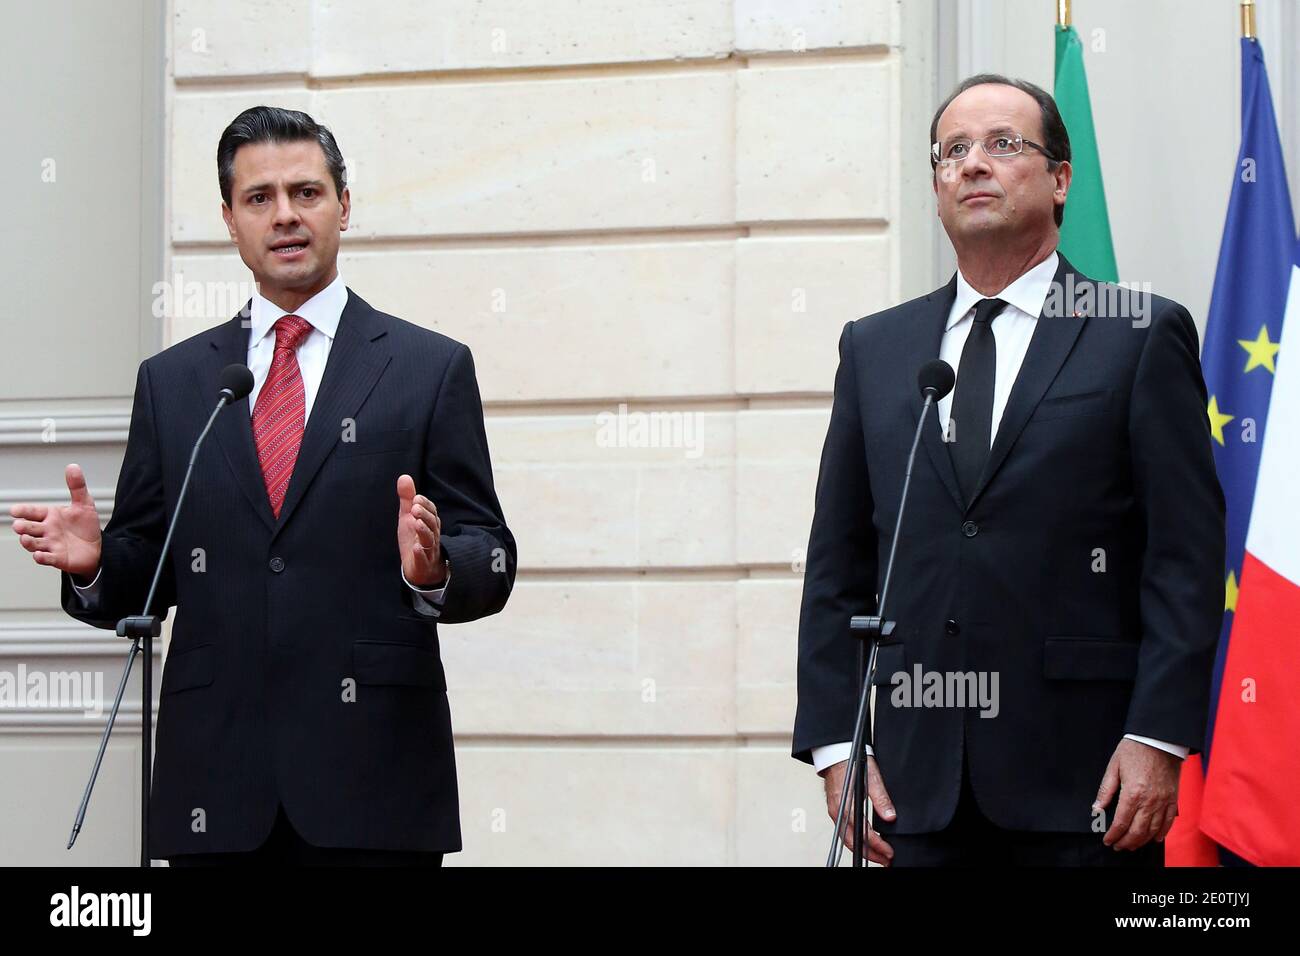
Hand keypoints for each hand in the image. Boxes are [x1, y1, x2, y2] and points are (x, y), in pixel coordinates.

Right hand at [10, 464, 102, 579]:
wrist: (96, 548)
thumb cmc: (85, 526)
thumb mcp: (84, 504)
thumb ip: (77, 487)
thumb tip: (73, 466)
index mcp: (50, 516)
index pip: (33, 512)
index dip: (24, 511)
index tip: (15, 510)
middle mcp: (47, 530)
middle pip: (29, 528)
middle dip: (23, 527)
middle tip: (19, 525)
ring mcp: (50, 545)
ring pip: (34, 544)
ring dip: (28, 542)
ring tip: (25, 539)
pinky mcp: (57, 558)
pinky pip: (47, 558)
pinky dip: (42, 557)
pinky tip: (39, 555)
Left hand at [397, 474, 445, 587]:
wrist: (422, 569)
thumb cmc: (415, 539)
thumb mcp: (408, 517)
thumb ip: (407, 499)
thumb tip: (404, 477)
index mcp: (430, 523)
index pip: (432, 511)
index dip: (425, 505)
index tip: (415, 498)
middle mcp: (432, 535)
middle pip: (432, 523)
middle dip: (425, 515)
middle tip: (414, 508)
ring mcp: (428, 550)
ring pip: (429, 539)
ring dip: (423, 531)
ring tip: (416, 523)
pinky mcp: (423, 564)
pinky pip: (424, 558)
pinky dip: (420, 553)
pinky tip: (415, 548)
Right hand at [823, 756, 895, 864]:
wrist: (835, 752)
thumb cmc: (851, 760)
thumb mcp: (872, 776)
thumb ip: (881, 798)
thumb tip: (891, 816)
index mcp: (846, 804)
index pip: (863, 833)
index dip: (878, 845)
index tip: (889, 852)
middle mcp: (838, 811)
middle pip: (853, 842)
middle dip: (871, 854)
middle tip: (886, 861)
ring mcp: (835, 812)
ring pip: (847, 839)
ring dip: (863, 849)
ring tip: (879, 856)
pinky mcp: (835, 810)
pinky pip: (844, 832)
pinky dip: (855, 841)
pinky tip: (865, 842)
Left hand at [1094, 738, 1180, 849]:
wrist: (1159, 739)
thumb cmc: (1134, 750)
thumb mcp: (1113, 767)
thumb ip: (1105, 790)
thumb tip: (1096, 809)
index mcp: (1132, 793)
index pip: (1120, 823)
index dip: (1113, 835)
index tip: (1107, 840)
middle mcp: (1149, 801)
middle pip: (1138, 831)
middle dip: (1126, 842)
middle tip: (1118, 846)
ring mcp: (1163, 801)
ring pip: (1153, 830)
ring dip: (1142, 841)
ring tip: (1133, 845)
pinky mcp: (1173, 799)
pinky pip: (1169, 821)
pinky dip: (1162, 833)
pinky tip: (1155, 838)